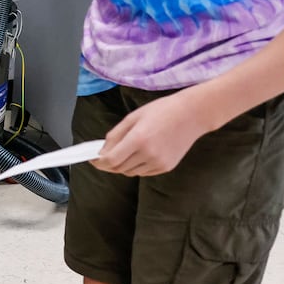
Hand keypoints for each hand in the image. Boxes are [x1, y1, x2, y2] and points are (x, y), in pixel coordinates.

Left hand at [91, 90, 206, 176]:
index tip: (92, 159)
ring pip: (130, 172)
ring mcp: (159, 163)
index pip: (111, 160)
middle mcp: (149, 154)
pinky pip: (143, 172)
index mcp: (138, 139)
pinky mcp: (166, 167)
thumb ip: (115, 135)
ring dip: (122, 165)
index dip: (99, 162)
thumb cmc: (162, 111)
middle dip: (108, 164)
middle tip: (103, 156)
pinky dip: (136, 166)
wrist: (192, 115)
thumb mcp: (133, 117)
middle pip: (119, 168)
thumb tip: (102, 151)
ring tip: (124, 151)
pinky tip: (139, 154)